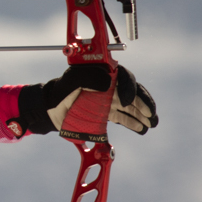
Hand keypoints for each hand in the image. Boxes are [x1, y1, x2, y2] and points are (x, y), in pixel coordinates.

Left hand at [20, 64, 157, 134]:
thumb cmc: (59, 92)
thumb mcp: (70, 81)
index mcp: (102, 73)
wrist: (50, 109)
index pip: (123, 76)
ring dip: (143, 114)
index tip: (126, 101)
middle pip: (131, 91)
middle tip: (151, 115)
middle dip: (143, 102)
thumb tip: (109, 81)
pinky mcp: (106, 112)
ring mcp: (108, 99)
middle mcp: (108, 85)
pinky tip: (141, 129)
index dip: (129, 88)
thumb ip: (88, 77)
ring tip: (151, 123)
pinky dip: (133, 122)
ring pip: (131, 105)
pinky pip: (123, 116)